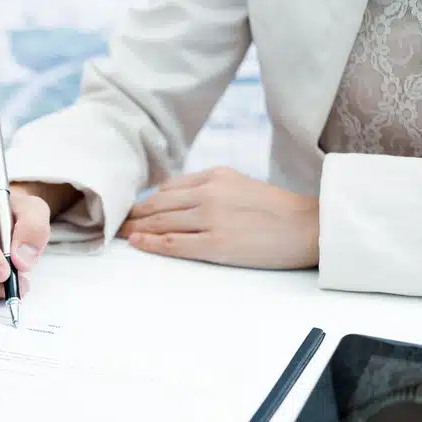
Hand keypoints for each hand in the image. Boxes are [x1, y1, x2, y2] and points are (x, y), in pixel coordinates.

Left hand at [119, 167, 319, 268]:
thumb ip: (206, 187)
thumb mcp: (239, 185)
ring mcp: (211, 219)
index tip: (130, 210)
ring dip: (136, 229)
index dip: (145, 201)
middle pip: (158, 205)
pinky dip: (151, 243)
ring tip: (119, 235)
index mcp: (215, 176)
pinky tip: (137, 243)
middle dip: (133, 215)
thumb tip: (168, 196)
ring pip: (161, 223)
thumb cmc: (274, 210)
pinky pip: (174, 244)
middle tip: (113, 223)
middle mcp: (209, 194)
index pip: (168, 189)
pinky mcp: (216, 244)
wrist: (308, 228)